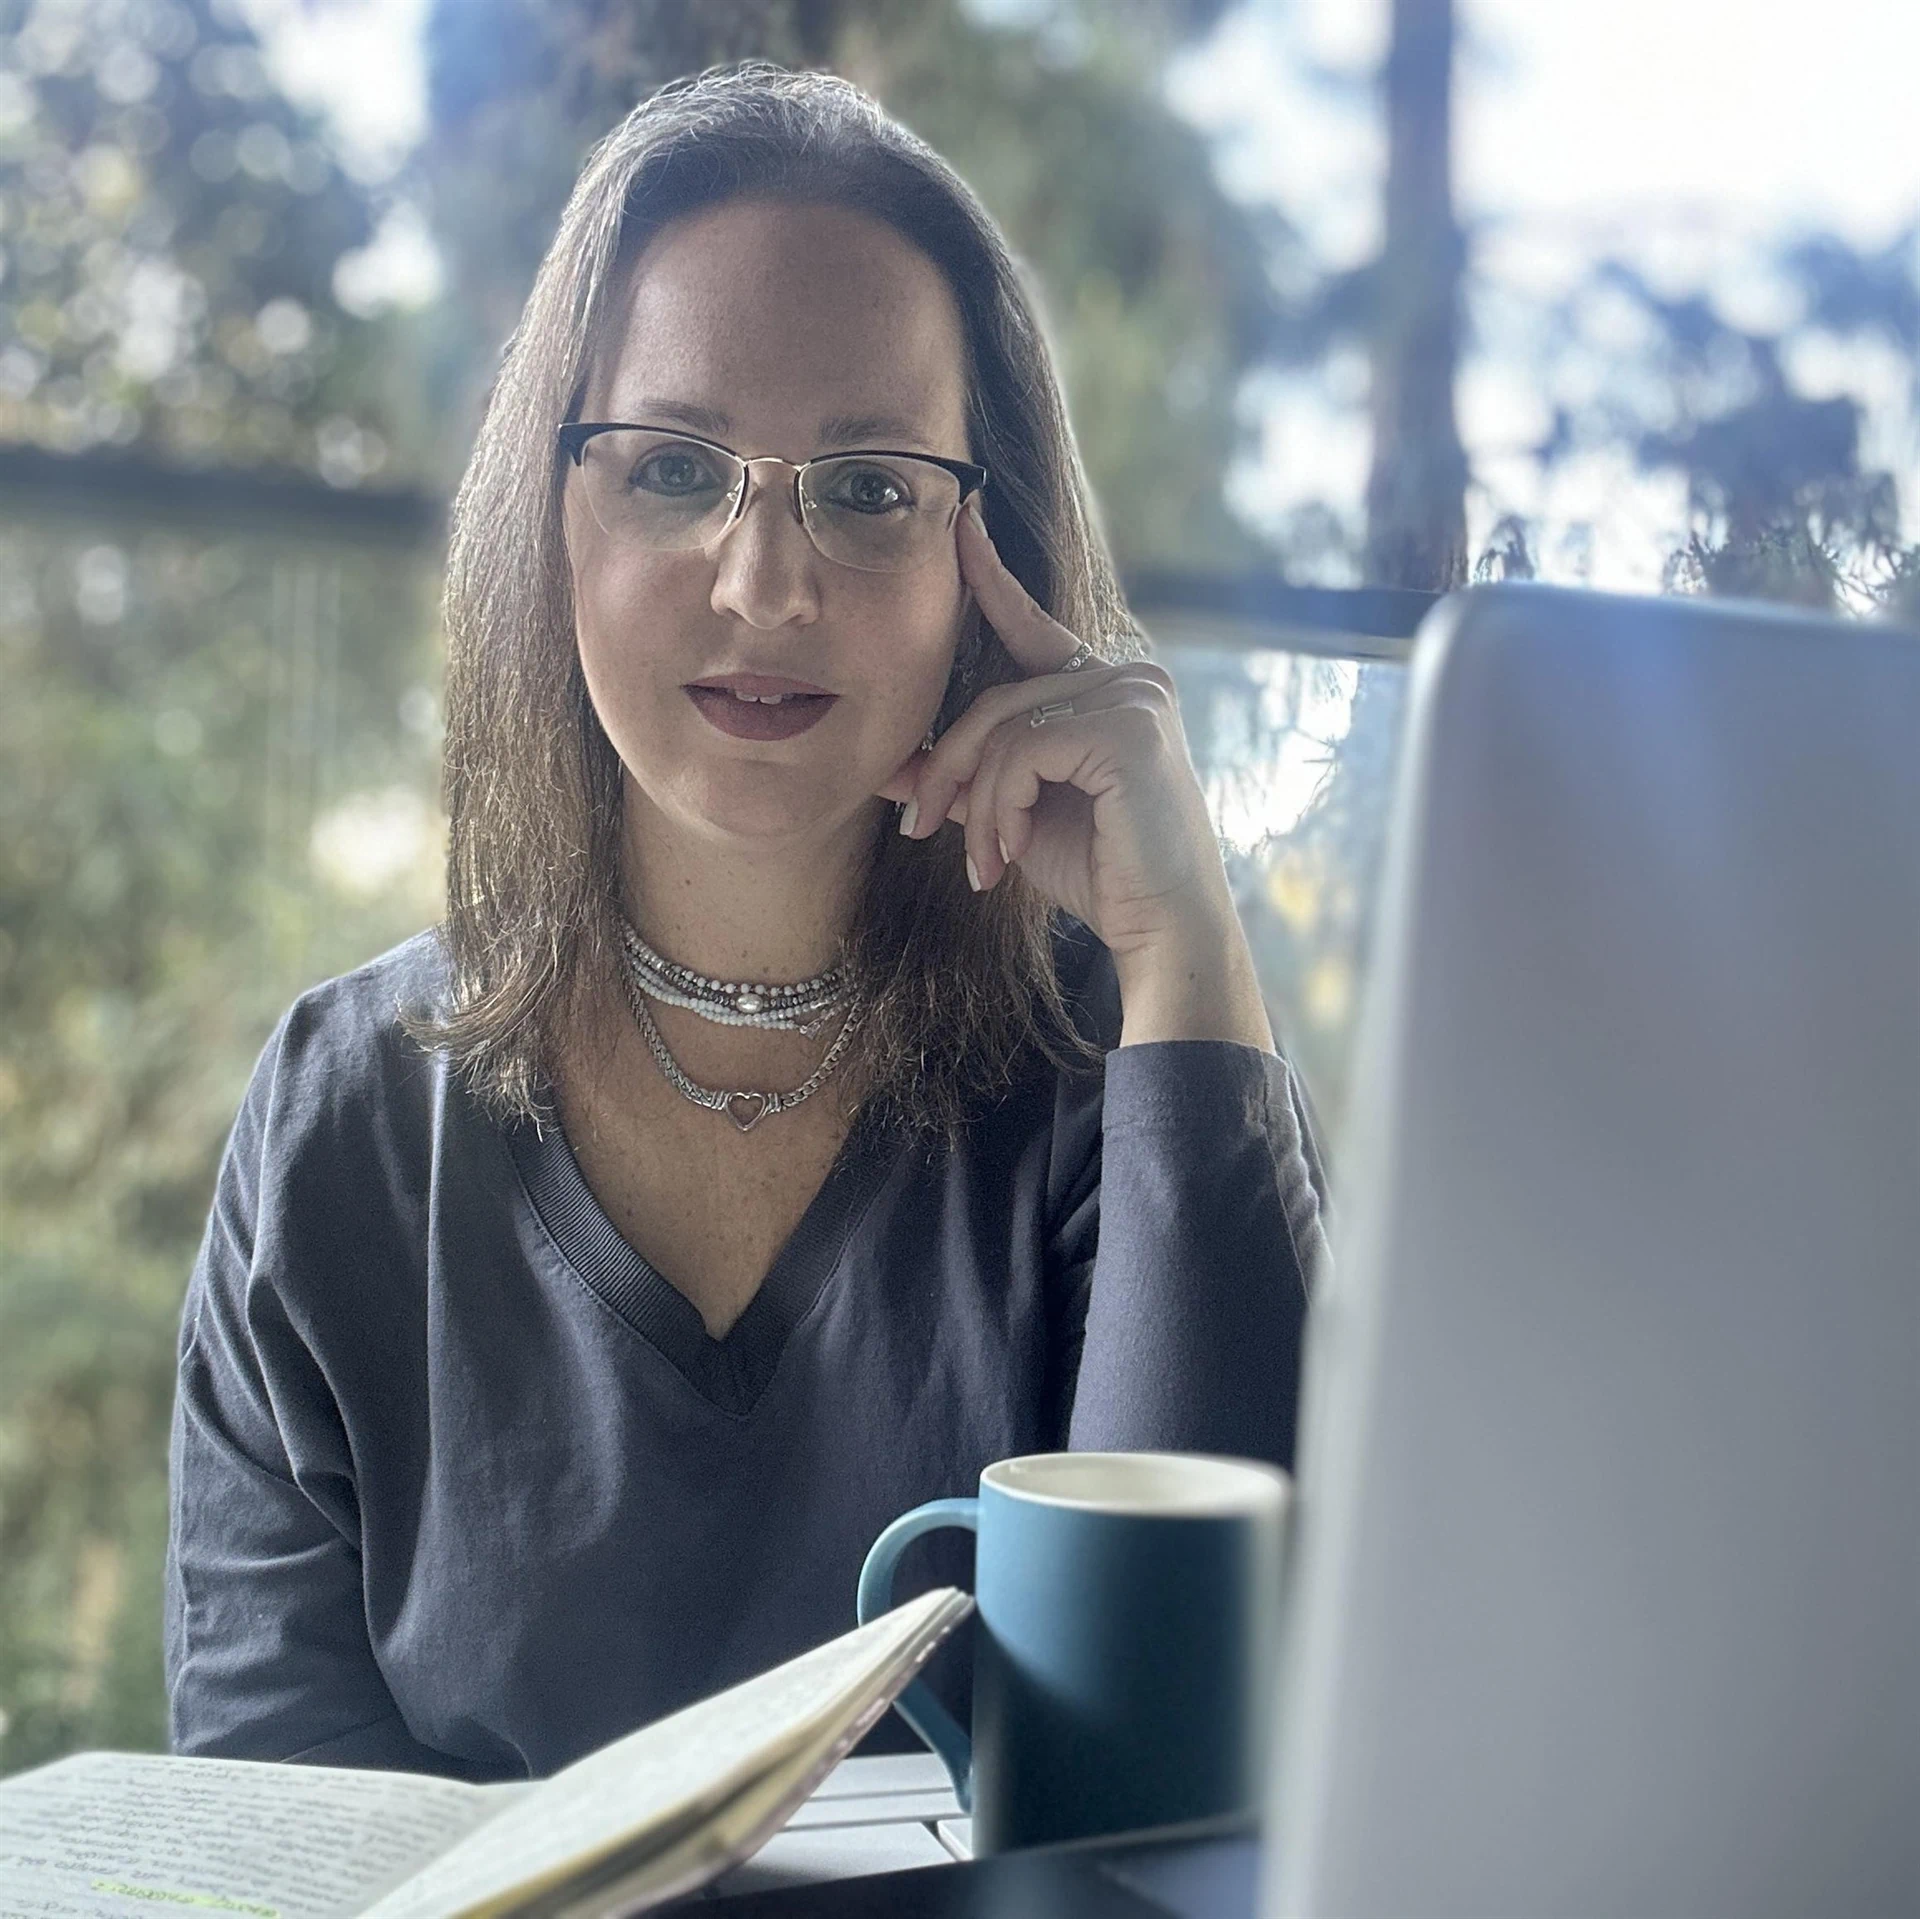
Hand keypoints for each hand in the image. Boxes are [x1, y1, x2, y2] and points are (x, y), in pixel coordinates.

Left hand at [879, 502, 1270, 1049]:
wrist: (1162, 930)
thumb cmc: (1100, 874)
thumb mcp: (1016, 816)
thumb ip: (966, 779)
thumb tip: (888, 766)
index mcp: (1106, 689)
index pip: (1033, 626)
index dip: (990, 578)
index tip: (958, 525)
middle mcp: (1127, 678)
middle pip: (997, 699)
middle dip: (949, 767)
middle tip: (920, 830)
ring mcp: (1133, 697)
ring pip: (1004, 729)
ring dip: (978, 804)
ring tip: (983, 864)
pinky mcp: (1128, 729)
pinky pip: (1023, 752)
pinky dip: (1001, 808)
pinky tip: (1011, 853)